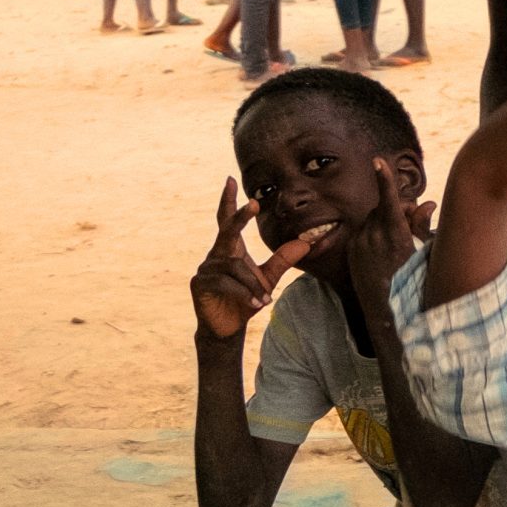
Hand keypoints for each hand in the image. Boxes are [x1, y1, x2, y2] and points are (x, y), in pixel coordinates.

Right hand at [191, 178, 314, 340]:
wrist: (229, 327)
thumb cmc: (246, 298)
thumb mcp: (268, 278)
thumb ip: (283, 259)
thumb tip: (307, 241)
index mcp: (230, 249)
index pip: (227, 220)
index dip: (228, 200)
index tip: (230, 180)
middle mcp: (215, 254)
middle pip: (227, 230)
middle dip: (240, 216)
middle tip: (254, 204)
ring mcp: (205, 268)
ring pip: (235, 266)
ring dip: (252, 283)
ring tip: (264, 298)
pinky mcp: (200, 284)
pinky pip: (226, 283)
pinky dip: (243, 293)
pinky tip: (254, 303)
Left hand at [344, 158, 433, 307]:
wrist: (384, 310)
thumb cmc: (411, 282)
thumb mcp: (422, 253)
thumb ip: (422, 225)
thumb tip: (427, 203)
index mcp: (394, 236)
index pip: (389, 201)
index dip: (384, 179)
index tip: (377, 161)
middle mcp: (373, 237)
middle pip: (384, 207)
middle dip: (397, 209)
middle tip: (414, 221)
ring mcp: (359, 243)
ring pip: (373, 218)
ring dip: (385, 221)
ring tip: (398, 240)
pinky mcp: (351, 250)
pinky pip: (363, 231)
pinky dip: (374, 233)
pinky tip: (384, 251)